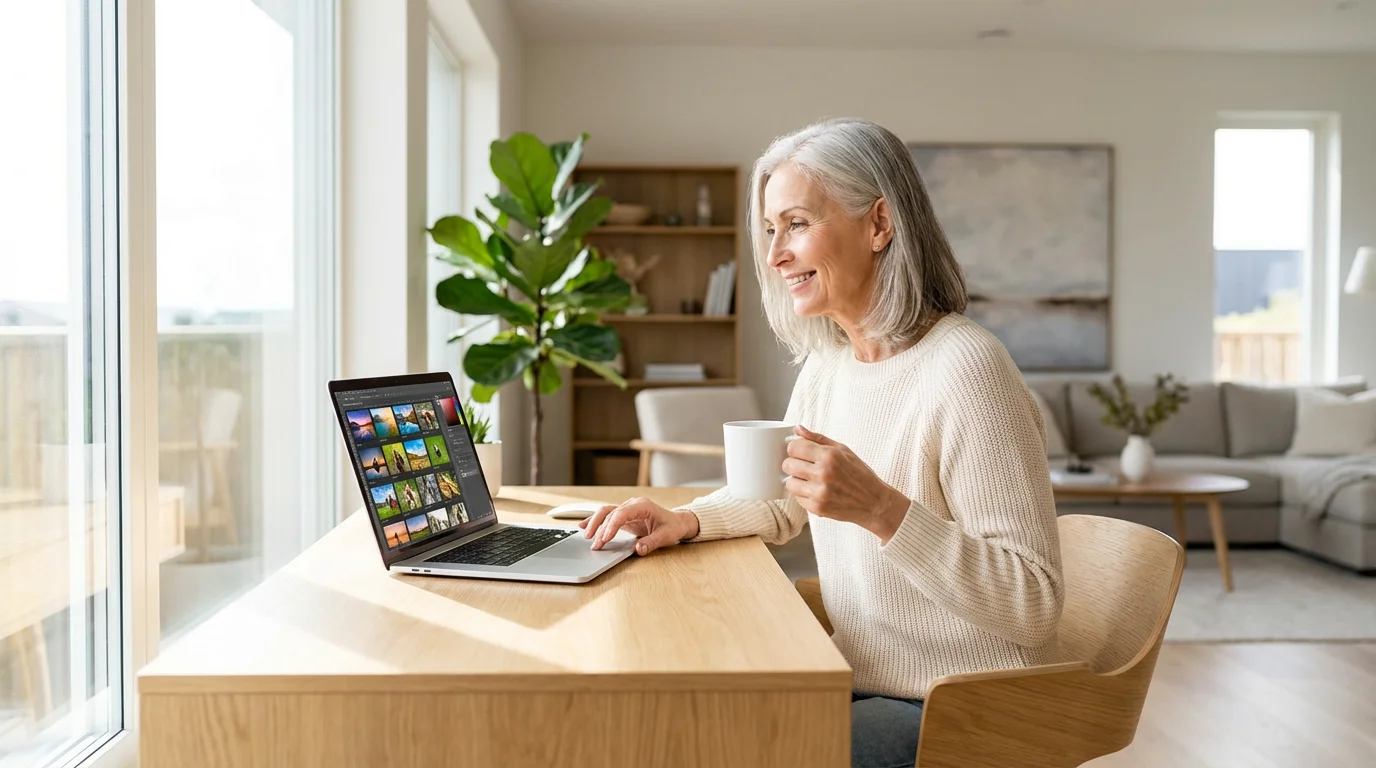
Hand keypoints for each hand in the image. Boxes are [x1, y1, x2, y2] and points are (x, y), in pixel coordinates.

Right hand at [578, 497, 700, 555]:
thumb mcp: (666, 536)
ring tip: (587, 537)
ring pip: (606, 512)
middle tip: (594, 544)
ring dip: (595, 524)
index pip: (622, 514)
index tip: (605, 539)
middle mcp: (632, 504)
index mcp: (643, 506)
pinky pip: (607, 516)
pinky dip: (595, 521)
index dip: (612, 526)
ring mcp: (627, 509)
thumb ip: (651, 543)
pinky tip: (583, 525)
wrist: (677, 522)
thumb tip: (638, 550)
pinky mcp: (624, 515)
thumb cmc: (672, 527)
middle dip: (600, 528)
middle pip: (610, 512)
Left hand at [782, 425, 910, 541]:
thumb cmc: (860, 474)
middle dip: (793, 464)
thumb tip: (797, 429)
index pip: (794, 447)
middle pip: (788, 465)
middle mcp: (823, 474)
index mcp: (829, 456)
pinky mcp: (817, 508)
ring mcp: (819, 493)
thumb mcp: (843, 450)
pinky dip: (803, 494)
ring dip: (796, 480)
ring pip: (789, 483)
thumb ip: (818, 439)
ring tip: (810, 480)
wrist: (874, 502)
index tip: (800, 452)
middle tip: (804, 467)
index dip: (795, 449)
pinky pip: (796, 498)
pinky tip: (815, 491)